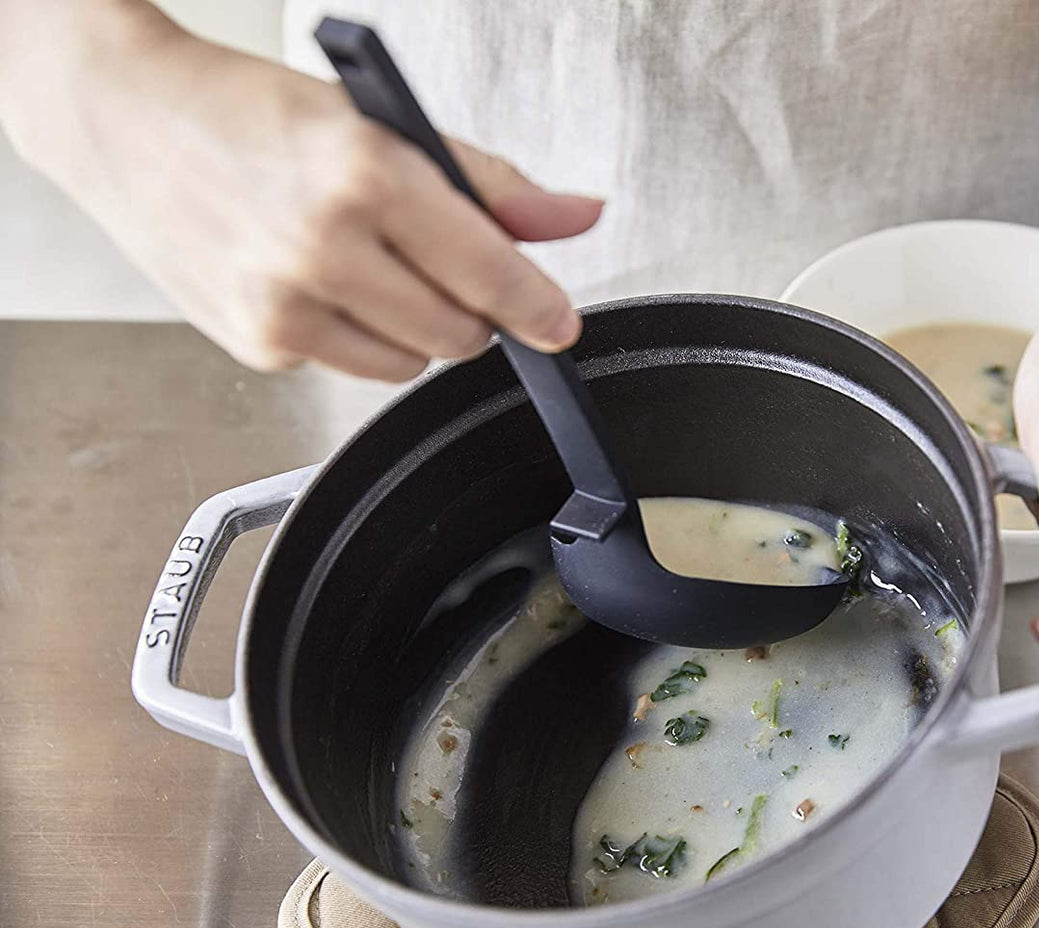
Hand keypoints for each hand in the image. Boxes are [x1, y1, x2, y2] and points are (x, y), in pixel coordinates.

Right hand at [13, 20, 600, 379]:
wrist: (123, 119)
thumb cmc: (250, 112)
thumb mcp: (384, 125)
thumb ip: (493, 184)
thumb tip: (578, 218)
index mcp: (366, 176)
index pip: (489, 273)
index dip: (539, 306)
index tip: (559, 324)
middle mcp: (322, 247)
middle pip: (459, 333)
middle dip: (470, 308)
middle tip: (438, 262)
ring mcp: (284, 306)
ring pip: (412, 362)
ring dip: (415, 326)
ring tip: (367, 262)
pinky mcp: (258, 345)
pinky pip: (353, 367)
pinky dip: (354, 335)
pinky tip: (314, 280)